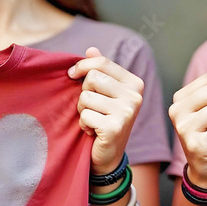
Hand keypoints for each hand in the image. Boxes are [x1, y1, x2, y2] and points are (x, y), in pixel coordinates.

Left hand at [68, 47, 144, 174]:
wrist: (109, 156)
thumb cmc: (105, 121)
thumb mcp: (104, 94)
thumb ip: (100, 72)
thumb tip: (91, 49)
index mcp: (134, 83)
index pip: (102, 62)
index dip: (82, 66)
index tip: (71, 74)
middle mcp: (135, 96)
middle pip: (92, 78)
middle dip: (84, 93)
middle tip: (91, 108)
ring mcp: (127, 112)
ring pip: (86, 98)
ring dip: (82, 111)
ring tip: (92, 120)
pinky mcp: (115, 127)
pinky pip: (85, 115)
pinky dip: (83, 124)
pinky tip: (93, 131)